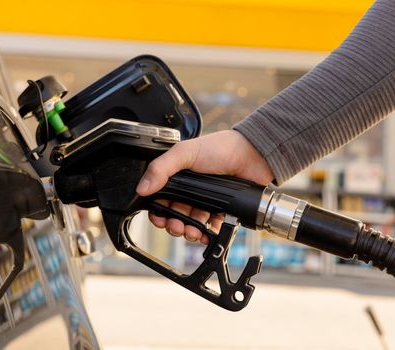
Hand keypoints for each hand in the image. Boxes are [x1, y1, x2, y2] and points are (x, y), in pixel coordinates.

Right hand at [136, 130, 272, 243]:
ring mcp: (205, 201)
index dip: (158, 212)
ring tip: (192, 232)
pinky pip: (210, 227)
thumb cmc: (220, 148)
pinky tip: (205, 234)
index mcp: (177, 177)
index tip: (159, 219)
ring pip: (191, 223)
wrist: (252, 155)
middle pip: (175, 215)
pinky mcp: (220, 210)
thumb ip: (161, 168)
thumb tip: (142, 187)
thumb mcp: (184, 153)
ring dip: (189, 231)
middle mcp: (189, 190)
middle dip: (174, 224)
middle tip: (177, 226)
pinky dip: (206, 234)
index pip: (160, 199)